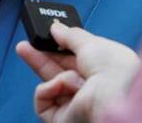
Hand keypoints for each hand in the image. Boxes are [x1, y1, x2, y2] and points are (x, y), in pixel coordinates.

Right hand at [16, 22, 140, 122]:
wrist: (115, 99)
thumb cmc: (113, 71)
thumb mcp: (91, 43)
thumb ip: (70, 35)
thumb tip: (56, 28)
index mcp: (102, 72)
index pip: (76, 59)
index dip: (61, 47)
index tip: (48, 37)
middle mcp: (89, 90)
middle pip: (59, 70)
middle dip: (41, 56)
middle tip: (26, 45)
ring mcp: (75, 105)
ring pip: (49, 82)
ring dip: (46, 67)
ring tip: (47, 63)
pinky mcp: (62, 118)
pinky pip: (43, 98)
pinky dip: (49, 88)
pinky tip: (61, 86)